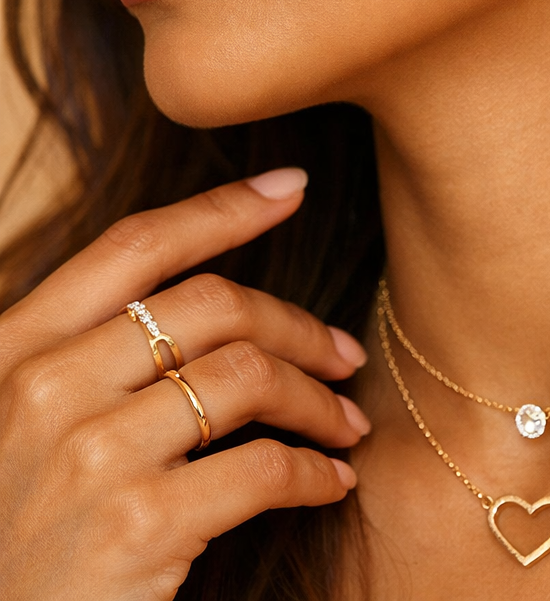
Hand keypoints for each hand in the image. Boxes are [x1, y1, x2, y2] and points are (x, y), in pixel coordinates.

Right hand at [0, 168, 369, 600]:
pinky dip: (315, 471)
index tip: (292, 186)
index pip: (136, 246)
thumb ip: (95, 354)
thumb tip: (216, 300)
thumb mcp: (29, 422)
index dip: (222, 207)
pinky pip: (263, 468)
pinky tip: (332, 481)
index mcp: (16, 349)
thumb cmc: (24, 531)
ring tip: (347, 422)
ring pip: (249, 377)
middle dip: (298, 323)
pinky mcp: (133, 526)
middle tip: (343, 353)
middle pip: (213, 304)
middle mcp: (42, 387)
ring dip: (319, 400)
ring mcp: (85, 454)